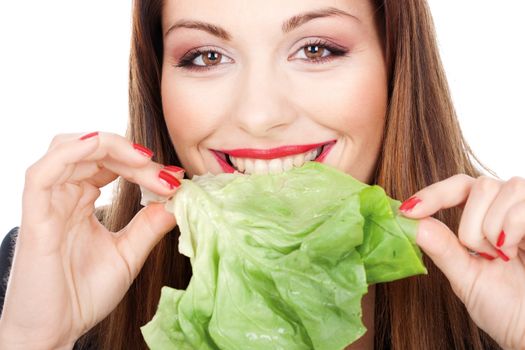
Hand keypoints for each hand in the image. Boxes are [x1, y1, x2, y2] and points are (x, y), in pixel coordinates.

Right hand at [0, 132, 182, 348]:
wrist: (56, 333)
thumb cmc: (83, 295)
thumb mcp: (127, 253)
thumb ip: (149, 225)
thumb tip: (179, 198)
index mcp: (80, 200)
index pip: (110, 162)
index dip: (142, 163)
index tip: (175, 178)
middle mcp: (62, 195)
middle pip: (93, 150)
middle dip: (132, 155)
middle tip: (165, 174)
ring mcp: (46, 203)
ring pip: (68, 148)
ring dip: (110, 146)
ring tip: (143, 161)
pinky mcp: (35, 216)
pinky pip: (43, 172)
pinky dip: (72, 152)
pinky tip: (101, 148)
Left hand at [400, 174, 524, 349]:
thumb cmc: (508, 308)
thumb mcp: (466, 277)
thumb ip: (441, 248)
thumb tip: (409, 222)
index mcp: (487, 217)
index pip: (458, 187)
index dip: (433, 194)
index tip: (407, 211)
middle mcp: (509, 206)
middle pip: (479, 185)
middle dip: (472, 225)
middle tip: (485, 255)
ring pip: (498, 188)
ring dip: (492, 228)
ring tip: (505, 256)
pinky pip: (520, 208)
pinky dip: (514, 228)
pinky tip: (518, 251)